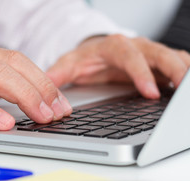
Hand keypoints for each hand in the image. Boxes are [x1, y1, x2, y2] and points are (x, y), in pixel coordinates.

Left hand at [47, 35, 189, 98]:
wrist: (94, 52)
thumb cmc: (84, 59)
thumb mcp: (69, 64)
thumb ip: (58, 73)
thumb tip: (46, 85)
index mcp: (113, 47)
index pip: (130, 57)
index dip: (141, 74)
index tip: (150, 92)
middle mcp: (134, 47)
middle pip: (158, 53)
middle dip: (173, 70)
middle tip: (182, 89)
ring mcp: (147, 54)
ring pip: (172, 57)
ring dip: (184, 71)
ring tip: (189, 91)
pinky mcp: (155, 63)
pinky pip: (176, 63)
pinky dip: (184, 73)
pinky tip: (187, 88)